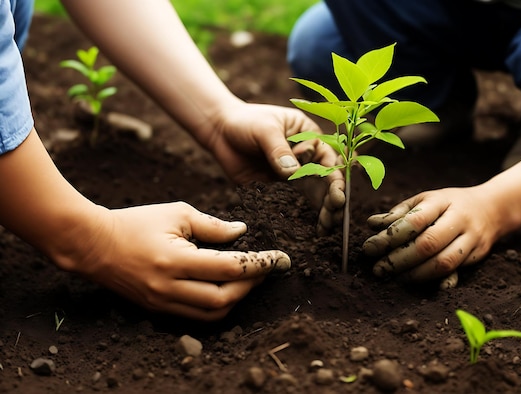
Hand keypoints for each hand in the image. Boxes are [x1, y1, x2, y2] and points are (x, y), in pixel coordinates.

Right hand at [63, 202, 289, 320]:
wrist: (92, 244)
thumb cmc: (135, 223)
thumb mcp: (176, 214)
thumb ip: (212, 226)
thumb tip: (242, 232)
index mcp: (175, 261)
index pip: (230, 269)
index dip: (260, 264)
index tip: (280, 258)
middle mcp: (170, 288)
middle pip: (225, 299)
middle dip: (252, 285)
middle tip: (267, 268)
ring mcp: (163, 303)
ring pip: (213, 313)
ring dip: (237, 299)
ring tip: (249, 279)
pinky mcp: (158, 309)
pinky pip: (196, 316)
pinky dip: (217, 306)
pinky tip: (227, 290)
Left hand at [198, 100, 345, 234]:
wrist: (220, 131)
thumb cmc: (245, 121)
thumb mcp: (265, 130)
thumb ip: (279, 150)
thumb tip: (292, 172)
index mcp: (310, 137)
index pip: (327, 159)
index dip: (333, 178)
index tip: (336, 195)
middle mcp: (306, 158)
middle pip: (325, 180)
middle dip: (332, 198)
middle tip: (334, 215)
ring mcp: (293, 175)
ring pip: (313, 195)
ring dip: (322, 211)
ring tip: (326, 228)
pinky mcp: (278, 189)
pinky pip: (293, 203)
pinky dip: (301, 216)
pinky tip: (312, 229)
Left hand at [362, 186, 501, 286]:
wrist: (492, 208)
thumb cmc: (448, 205)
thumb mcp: (425, 200)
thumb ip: (399, 213)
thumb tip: (372, 224)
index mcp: (442, 201)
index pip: (415, 220)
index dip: (391, 236)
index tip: (370, 248)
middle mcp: (459, 219)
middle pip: (428, 244)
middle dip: (399, 260)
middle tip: (378, 269)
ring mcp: (472, 239)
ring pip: (444, 262)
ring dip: (416, 274)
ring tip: (396, 278)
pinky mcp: (478, 256)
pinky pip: (456, 273)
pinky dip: (437, 282)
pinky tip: (419, 284)